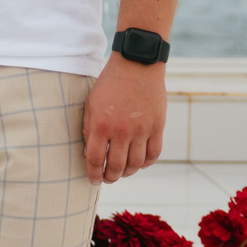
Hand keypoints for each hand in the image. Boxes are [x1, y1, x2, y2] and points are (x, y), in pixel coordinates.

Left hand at [83, 53, 165, 182]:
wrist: (136, 66)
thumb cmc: (109, 84)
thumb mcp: (91, 103)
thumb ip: (88, 127)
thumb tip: (89, 151)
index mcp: (101, 124)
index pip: (94, 158)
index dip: (93, 173)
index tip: (93, 180)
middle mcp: (121, 130)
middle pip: (116, 166)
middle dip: (110, 177)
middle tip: (107, 179)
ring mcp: (142, 130)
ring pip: (136, 164)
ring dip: (128, 172)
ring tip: (122, 172)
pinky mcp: (158, 127)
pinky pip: (153, 154)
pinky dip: (146, 163)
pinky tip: (139, 164)